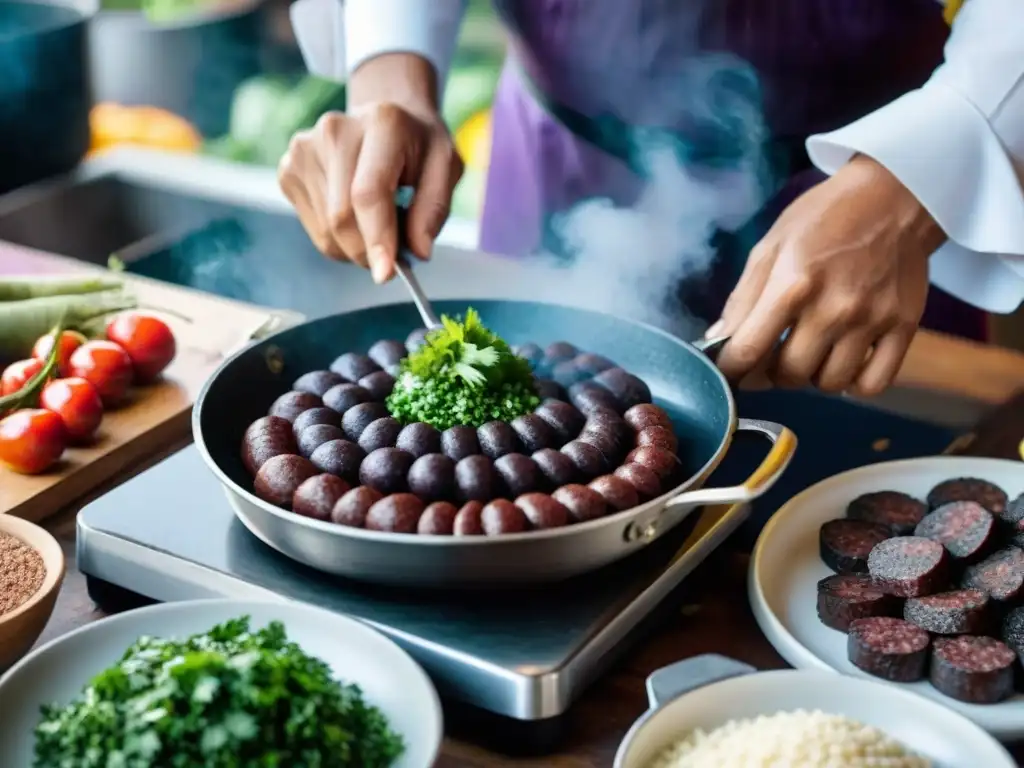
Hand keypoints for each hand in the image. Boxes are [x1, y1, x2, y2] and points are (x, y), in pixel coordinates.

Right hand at [277, 54, 462, 282]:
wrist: (386, 117)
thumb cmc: (419, 147)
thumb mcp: (446, 168)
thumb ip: (434, 208)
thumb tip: (418, 252)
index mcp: (382, 124)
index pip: (368, 193)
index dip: (376, 239)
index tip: (385, 274)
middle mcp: (335, 130)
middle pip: (341, 217)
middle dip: (367, 251)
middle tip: (391, 257)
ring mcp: (304, 148)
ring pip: (326, 230)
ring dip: (355, 247)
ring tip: (377, 223)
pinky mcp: (289, 168)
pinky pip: (314, 228)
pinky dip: (338, 239)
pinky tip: (354, 215)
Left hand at [710, 155, 944, 395]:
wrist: (894, 196)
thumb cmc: (823, 219)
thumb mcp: (770, 247)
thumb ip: (743, 298)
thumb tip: (717, 342)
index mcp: (792, 284)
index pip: (748, 351)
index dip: (731, 370)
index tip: (729, 371)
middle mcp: (833, 308)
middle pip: (789, 374)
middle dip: (772, 371)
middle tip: (775, 353)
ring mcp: (872, 320)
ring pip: (828, 384)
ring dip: (812, 375)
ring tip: (812, 350)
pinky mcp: (904, 327)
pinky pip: (873, 384)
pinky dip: (853, 383)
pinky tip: (844, 360)